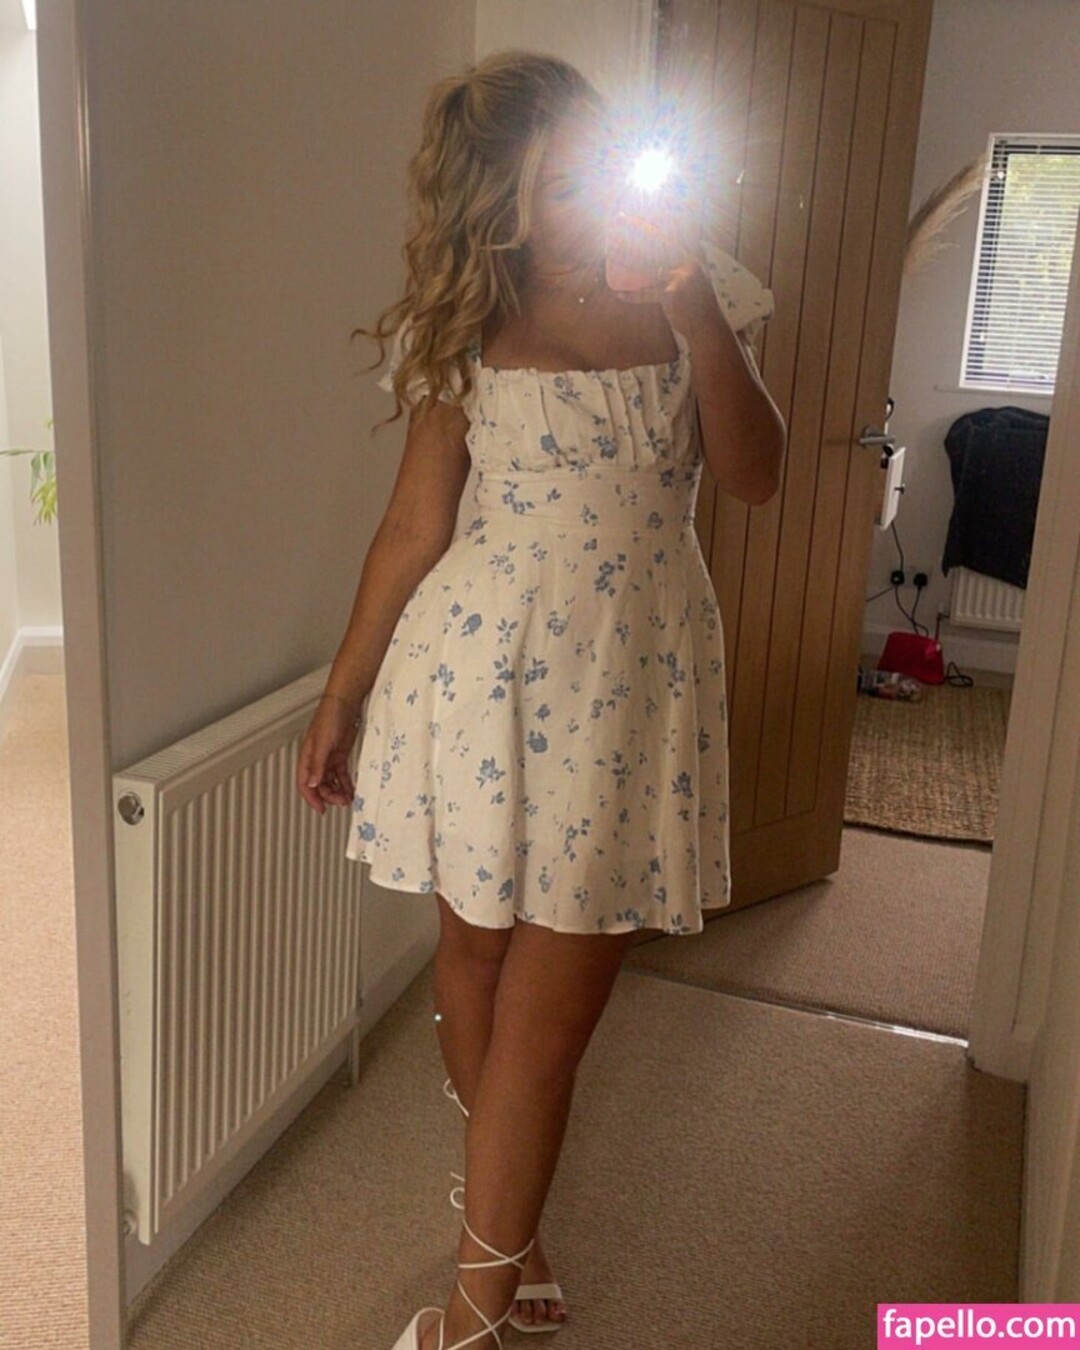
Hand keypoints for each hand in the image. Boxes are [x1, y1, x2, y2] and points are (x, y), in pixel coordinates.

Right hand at [296, 697, 359, 814]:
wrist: (346, 703)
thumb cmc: (330, 716)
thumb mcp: (323, 744)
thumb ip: (318, 765)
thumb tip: (312, 784)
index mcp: (307, 757)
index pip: (304, 783)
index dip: (311, 798)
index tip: (321, 809)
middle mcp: (316, 759)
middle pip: (319, 785)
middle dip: (329, 796)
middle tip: (341, 802)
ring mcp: (329, 757)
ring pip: (330, 781)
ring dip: (338, 791)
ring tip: (348, 799)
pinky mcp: (340, 754)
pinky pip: (341, 774)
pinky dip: (345, 783)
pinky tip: (351, 790)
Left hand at [606, 216, 723, 341]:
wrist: (707, 326)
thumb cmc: (696, 306)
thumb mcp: (690, 282)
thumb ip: (676, 271)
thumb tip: (656, 267)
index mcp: (689, 257)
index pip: (666, 239)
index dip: (648, 230)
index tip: (631, 222)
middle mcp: (686, 263)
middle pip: (654, 247)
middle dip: (633, 239)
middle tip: (616, 233)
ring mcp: (679, 277)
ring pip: (646, 266)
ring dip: (626, 259)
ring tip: (610, 254)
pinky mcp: (671, 294)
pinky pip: (646, 293)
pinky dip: (633, 296)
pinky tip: (620, 294)